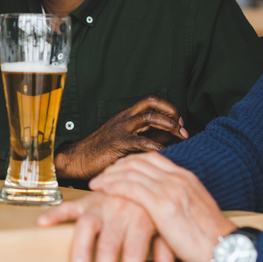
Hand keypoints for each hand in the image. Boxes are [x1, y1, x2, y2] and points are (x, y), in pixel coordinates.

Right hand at [37, 192, 176, 261]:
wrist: (142, 175)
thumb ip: (165, 252)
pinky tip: (43, 223)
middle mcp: (119, 210)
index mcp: (140, 217)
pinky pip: (68, 206)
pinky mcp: (86, 200)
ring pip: (87, 226)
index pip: (135, 248)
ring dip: (81, 248)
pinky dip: (55, 214)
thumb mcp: (165, 228)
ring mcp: (100, 204)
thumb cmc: (151, 208)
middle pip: (110, 243)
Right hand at [55, 96, 188, 180]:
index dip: (169, 109)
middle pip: (152, 102)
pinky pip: (142, 141)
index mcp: (127, 115)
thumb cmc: (103, 152)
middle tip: (183, 127)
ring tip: (179, 135)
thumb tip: (171, 135)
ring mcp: (121, 128)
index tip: (181, 123)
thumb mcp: (128, 140)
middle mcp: (125, 117)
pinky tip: (165, 153)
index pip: (152, 101)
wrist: (79, 159)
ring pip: (149, 116)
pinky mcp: (118, 142)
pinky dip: (157, 146)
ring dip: (168, 124)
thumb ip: (149, 136)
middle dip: (172, 112)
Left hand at [90, 152, 236, 261]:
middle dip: (117, 167)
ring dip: (109, 176)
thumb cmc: (212, 239)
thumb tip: (170, 209)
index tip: (119, 169)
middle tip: (103, 175)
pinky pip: (130, 187)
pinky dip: (112, 186)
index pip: (153, 158)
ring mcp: (169, 189)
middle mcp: (177, 178)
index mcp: (186, 178)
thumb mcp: (196, 212)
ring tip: (96, 184)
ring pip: (131, 171)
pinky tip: (101, 190)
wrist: (227, 249)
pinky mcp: (161, 205)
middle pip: (139, 161)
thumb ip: (181, 204)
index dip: (132, 162)